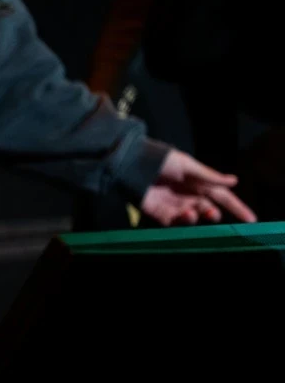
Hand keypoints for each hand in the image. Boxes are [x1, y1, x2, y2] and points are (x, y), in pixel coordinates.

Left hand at [140, 149, 257, 224]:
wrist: (132, 165)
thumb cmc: (161, 160)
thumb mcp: (187, 165)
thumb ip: (209, 176)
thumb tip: (234, 181)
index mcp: (199, 183)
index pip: (223, 197)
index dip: (237, 207)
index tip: (251, 219)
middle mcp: (190, 196)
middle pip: (209, 210)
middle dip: (214, 214)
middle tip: (212, 213)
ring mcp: (176, 206)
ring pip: (194, 218)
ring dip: (199, 218)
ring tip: (196, 213)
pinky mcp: (161, 214)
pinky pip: (176, 223)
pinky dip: (183, 222)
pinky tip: (185, 215)